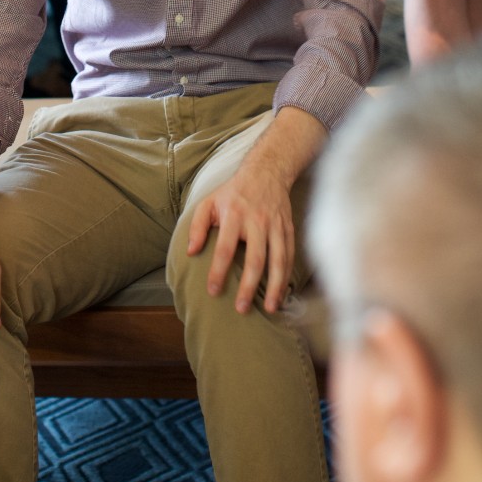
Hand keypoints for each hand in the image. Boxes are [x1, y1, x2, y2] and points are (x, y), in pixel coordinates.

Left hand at [186, 158, 294, 314]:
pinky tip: (281, 294)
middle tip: (241, 308)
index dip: (218, 271)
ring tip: (269, 308)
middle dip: (249, 286)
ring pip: (278, 260)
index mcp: (234, 215)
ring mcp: (275, 226)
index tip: (213, 291)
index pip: (224, 248)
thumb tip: (191, 252)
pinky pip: (289, 256)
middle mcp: (256, 222)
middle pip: (255, 259)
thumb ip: (197, 226)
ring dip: (274, 286)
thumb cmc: (233, 192)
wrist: (267, 172)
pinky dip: (287, 277)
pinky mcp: (288, 230)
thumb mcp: (209, 202)